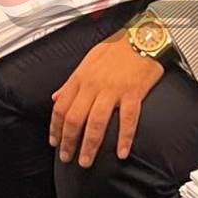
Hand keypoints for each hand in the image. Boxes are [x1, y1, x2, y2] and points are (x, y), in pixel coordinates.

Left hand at [49, 28, 165, 165]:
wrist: (143, 36)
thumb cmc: (117, 48)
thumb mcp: (88, 60)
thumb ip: (71, 81)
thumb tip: (55, 97)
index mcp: (80, 78)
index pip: (61, 107)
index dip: (55, 128)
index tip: (55, 143)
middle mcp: (93, 85)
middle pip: (75, 119)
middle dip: (69, 142)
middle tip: (68, 158)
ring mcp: (113, 90)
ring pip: (96, 123)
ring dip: (89, 145)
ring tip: (86, 161)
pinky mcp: (133, 93)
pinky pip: (127, 119)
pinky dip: (124, 138)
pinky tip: (121, 153)